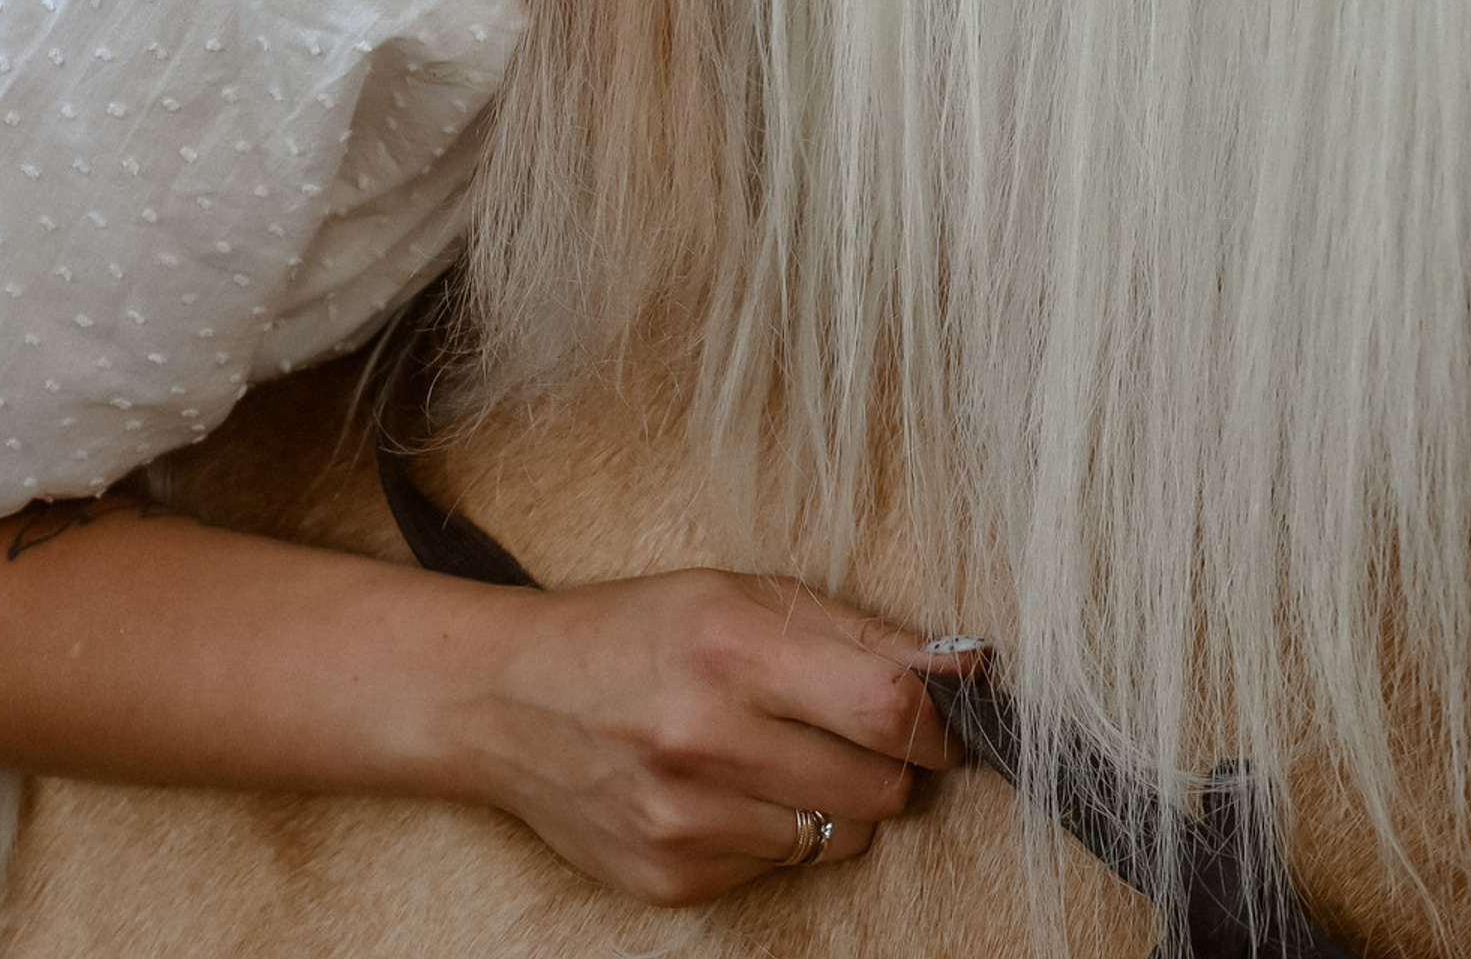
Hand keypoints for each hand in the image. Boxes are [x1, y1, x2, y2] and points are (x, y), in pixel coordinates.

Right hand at [449, 569, 964, 905]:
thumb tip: (962, 667)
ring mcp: (686, 820)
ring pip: (840, 834)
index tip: (947, 717)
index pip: (886, 706)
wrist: (508, 698)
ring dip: (836, 798)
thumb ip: (855, 630)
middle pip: (878, 784)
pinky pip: (780, 866)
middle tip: (857, 730)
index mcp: (730, 647)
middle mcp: (706, 738)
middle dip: (892, 762)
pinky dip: (775, 830)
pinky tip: (726, 787)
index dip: (939, 719)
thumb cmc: (633, 630)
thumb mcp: (737, 592)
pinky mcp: (672, 878)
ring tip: (781, 752)